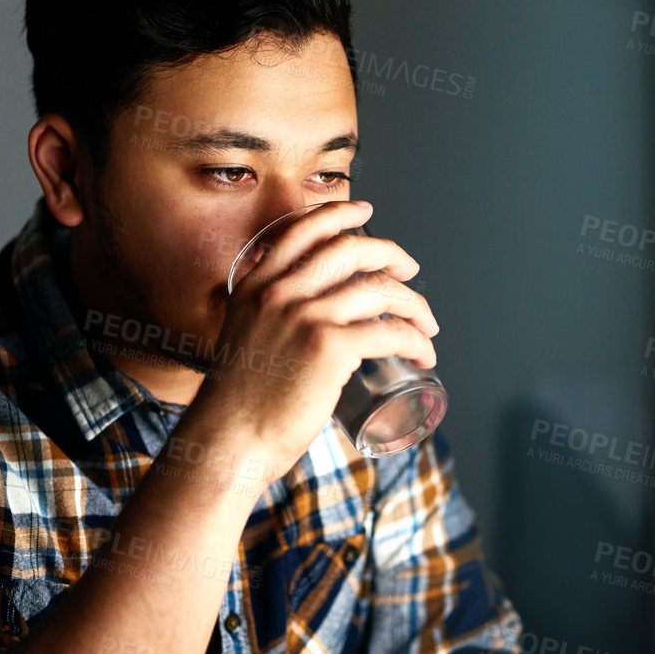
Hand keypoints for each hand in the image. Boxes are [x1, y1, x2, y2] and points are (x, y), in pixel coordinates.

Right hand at [185, 199, 437, 480]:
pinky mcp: (330, 348)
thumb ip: (267, 321)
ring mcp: (305, 317)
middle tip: (408, 271)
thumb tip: (301, 325)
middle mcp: (279, 293)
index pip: (301, 230)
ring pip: (379, 289)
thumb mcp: (243, 341)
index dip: (338, 214)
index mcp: (254, 287)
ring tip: (426, 323)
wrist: (228, 440)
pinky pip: (391, 332)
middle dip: (390, 255)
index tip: (364, 212)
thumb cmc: (236, 406)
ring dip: (414, 304)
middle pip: (349, 250)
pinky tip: (423, 353)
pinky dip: (416, 341)